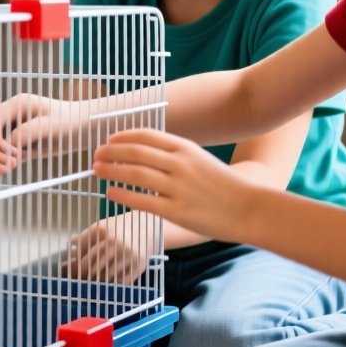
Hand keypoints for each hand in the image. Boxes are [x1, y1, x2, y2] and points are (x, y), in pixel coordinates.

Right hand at [0, 93, 89, 174]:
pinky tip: (5, 170)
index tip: (13, 156)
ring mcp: (7, 128)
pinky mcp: (11, 142)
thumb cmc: (71, 121)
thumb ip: (31, 131)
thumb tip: (10, 142)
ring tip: (7, 169)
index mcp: (16, 105)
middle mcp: (8, 115)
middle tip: (7, 167)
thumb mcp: (54, 125)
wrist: (81, 126)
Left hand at [63, 216, 150, 284]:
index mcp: (102, 230)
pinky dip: (114, 284)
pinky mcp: (138, 265)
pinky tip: (110, 283)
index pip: (82, 250)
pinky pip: (121, 281)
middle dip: (84, 274)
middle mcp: (115, 242)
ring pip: (106, 275)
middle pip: (92, 265)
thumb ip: (86, 236)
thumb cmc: (119, 228)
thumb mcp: (102, 226)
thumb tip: (71, 247)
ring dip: (98, 281)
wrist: (146, 226)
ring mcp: (127, 254)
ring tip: (94, 282)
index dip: (74, 261)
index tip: (69, 269)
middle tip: (80, 280)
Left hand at [93, 129, 252, 240]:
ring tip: (96, 170)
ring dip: (111, 170)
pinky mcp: (177, 211)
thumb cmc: (224, 186)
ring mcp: (178, 187)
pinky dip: (122, 195)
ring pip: (134, 174)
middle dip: (110, 151)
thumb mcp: (200, 159)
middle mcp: (180, 164)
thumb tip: (145, 153)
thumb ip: (175, 155)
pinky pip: (142, 200)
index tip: (108, 140)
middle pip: (135, 152)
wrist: (250, 209)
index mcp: (185, 148)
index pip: (146, 135)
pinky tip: (110, 193)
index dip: (122, 136)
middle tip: (95, 155)